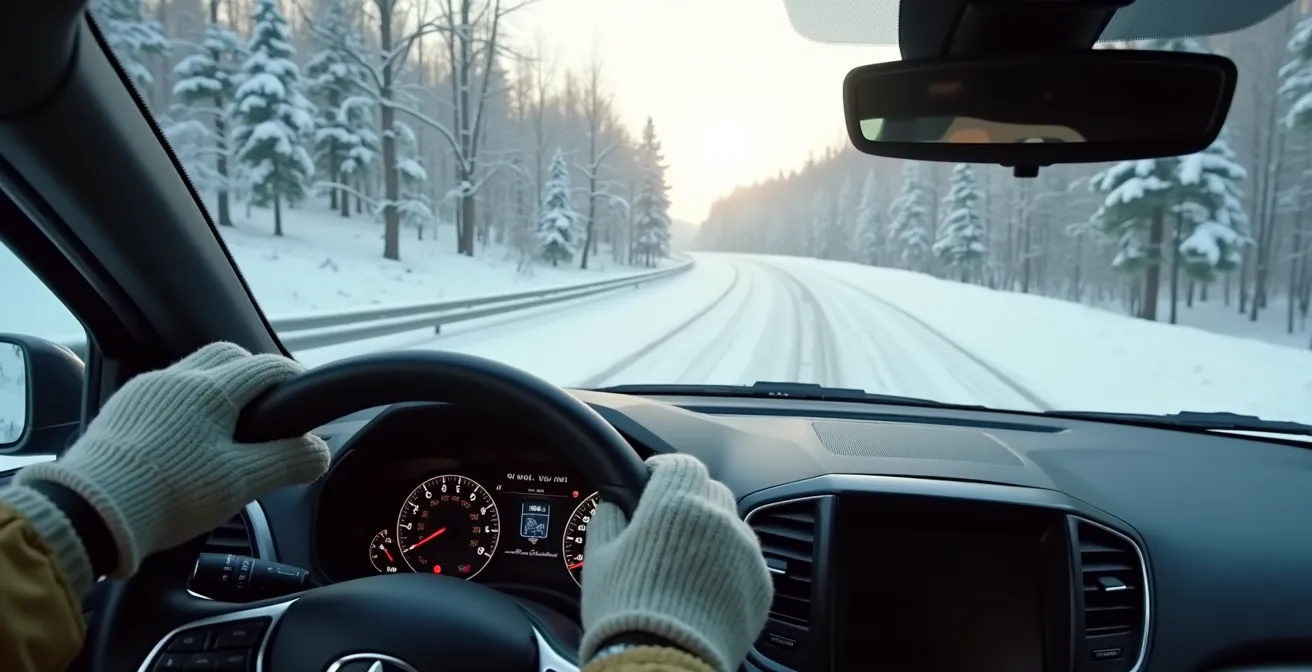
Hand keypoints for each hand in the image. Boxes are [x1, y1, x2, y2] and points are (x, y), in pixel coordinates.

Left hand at [15, 342, 328, 576]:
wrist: (89, 514)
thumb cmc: (170, 494)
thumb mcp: (243, 482)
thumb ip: (289, 461)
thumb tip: (319, 450)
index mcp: (210, 389)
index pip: (266, 366)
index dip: (293, 378)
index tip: (305, 397)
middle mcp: (175, 379)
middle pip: (227, 356)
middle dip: (253, 375)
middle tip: (268, 409)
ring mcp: (142, 393)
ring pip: (192, 372)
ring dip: (218, 388)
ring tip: (229, 427)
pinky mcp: (118, 413)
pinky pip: (164, 394)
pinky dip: (186, 406)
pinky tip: (186, 441)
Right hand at [580, 454, 772, 671]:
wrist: (663, 664)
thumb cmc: (626, 612)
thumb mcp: (599, 556)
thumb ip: (610, 515)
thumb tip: (615, 502)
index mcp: (675, 503)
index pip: (681, 464)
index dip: (664, 472)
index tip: (653, 484)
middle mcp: (718, 520)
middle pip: (710, 490)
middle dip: (690, 501)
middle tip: (666, 529)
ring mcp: (745, 552)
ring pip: (731, 526)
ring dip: (712, 534)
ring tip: (685, 566)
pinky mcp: (760, 584)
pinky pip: (745, 562)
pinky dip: (729, 568)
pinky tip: (704, 590)